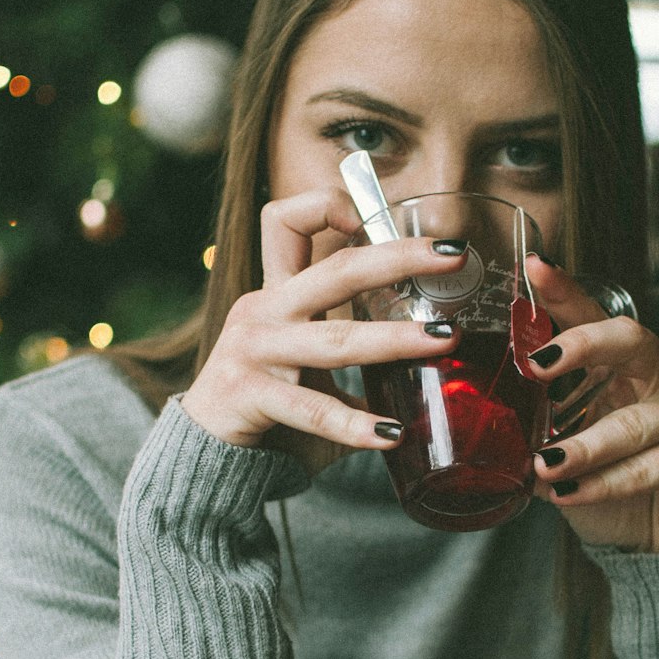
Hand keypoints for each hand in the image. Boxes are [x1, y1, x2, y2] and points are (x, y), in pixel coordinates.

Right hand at [179, 190, 463, 475]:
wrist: (205, 453)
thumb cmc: (267, 404)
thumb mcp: (303, 358)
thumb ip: (349, 342)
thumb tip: (426, 344)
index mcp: (277, 293)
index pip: (286, 220)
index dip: (326, 206)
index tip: (374, 218)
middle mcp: (264, 312)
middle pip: (335, 270)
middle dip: (399, 258)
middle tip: (453, 255)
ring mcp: (254, 351)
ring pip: (335, 340)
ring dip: (395, 339)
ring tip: (444, 340)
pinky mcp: (250, 395)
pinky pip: (312, 410)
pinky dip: (355, 425)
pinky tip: (391, 433)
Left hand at [524, 257, 658, 554]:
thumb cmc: (616, 481)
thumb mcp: (569, 446)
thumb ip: (536, 427)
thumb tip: (479, 422)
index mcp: (630, 360)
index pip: (595, 316)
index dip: (566, 292)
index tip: (534, 269)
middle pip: (630, 339)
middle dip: (582, 346)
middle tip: (536, 367)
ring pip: (630, 423)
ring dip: (582, 448)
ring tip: (543, 465)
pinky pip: (646, 466)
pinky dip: (603, 484)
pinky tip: (570, 494)